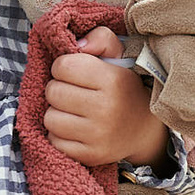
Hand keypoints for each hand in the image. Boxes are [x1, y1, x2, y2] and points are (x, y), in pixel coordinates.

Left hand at [45, 30, 167, 166]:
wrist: (144, 129)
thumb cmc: (123, 87)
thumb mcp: (119, 56)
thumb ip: (100, 38)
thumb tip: (77, 45)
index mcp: (112, 80)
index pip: (62, 66)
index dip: (64, 67)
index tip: (75, 73)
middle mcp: (106, 109)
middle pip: (53, 92)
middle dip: (58, 89)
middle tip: (73, 92)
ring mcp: (98, 136)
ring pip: (50, 118)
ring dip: (56, 113)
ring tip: (72, 111)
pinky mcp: (90, 155)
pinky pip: (54, 141)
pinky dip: (59, 134)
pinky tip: (74, 129)